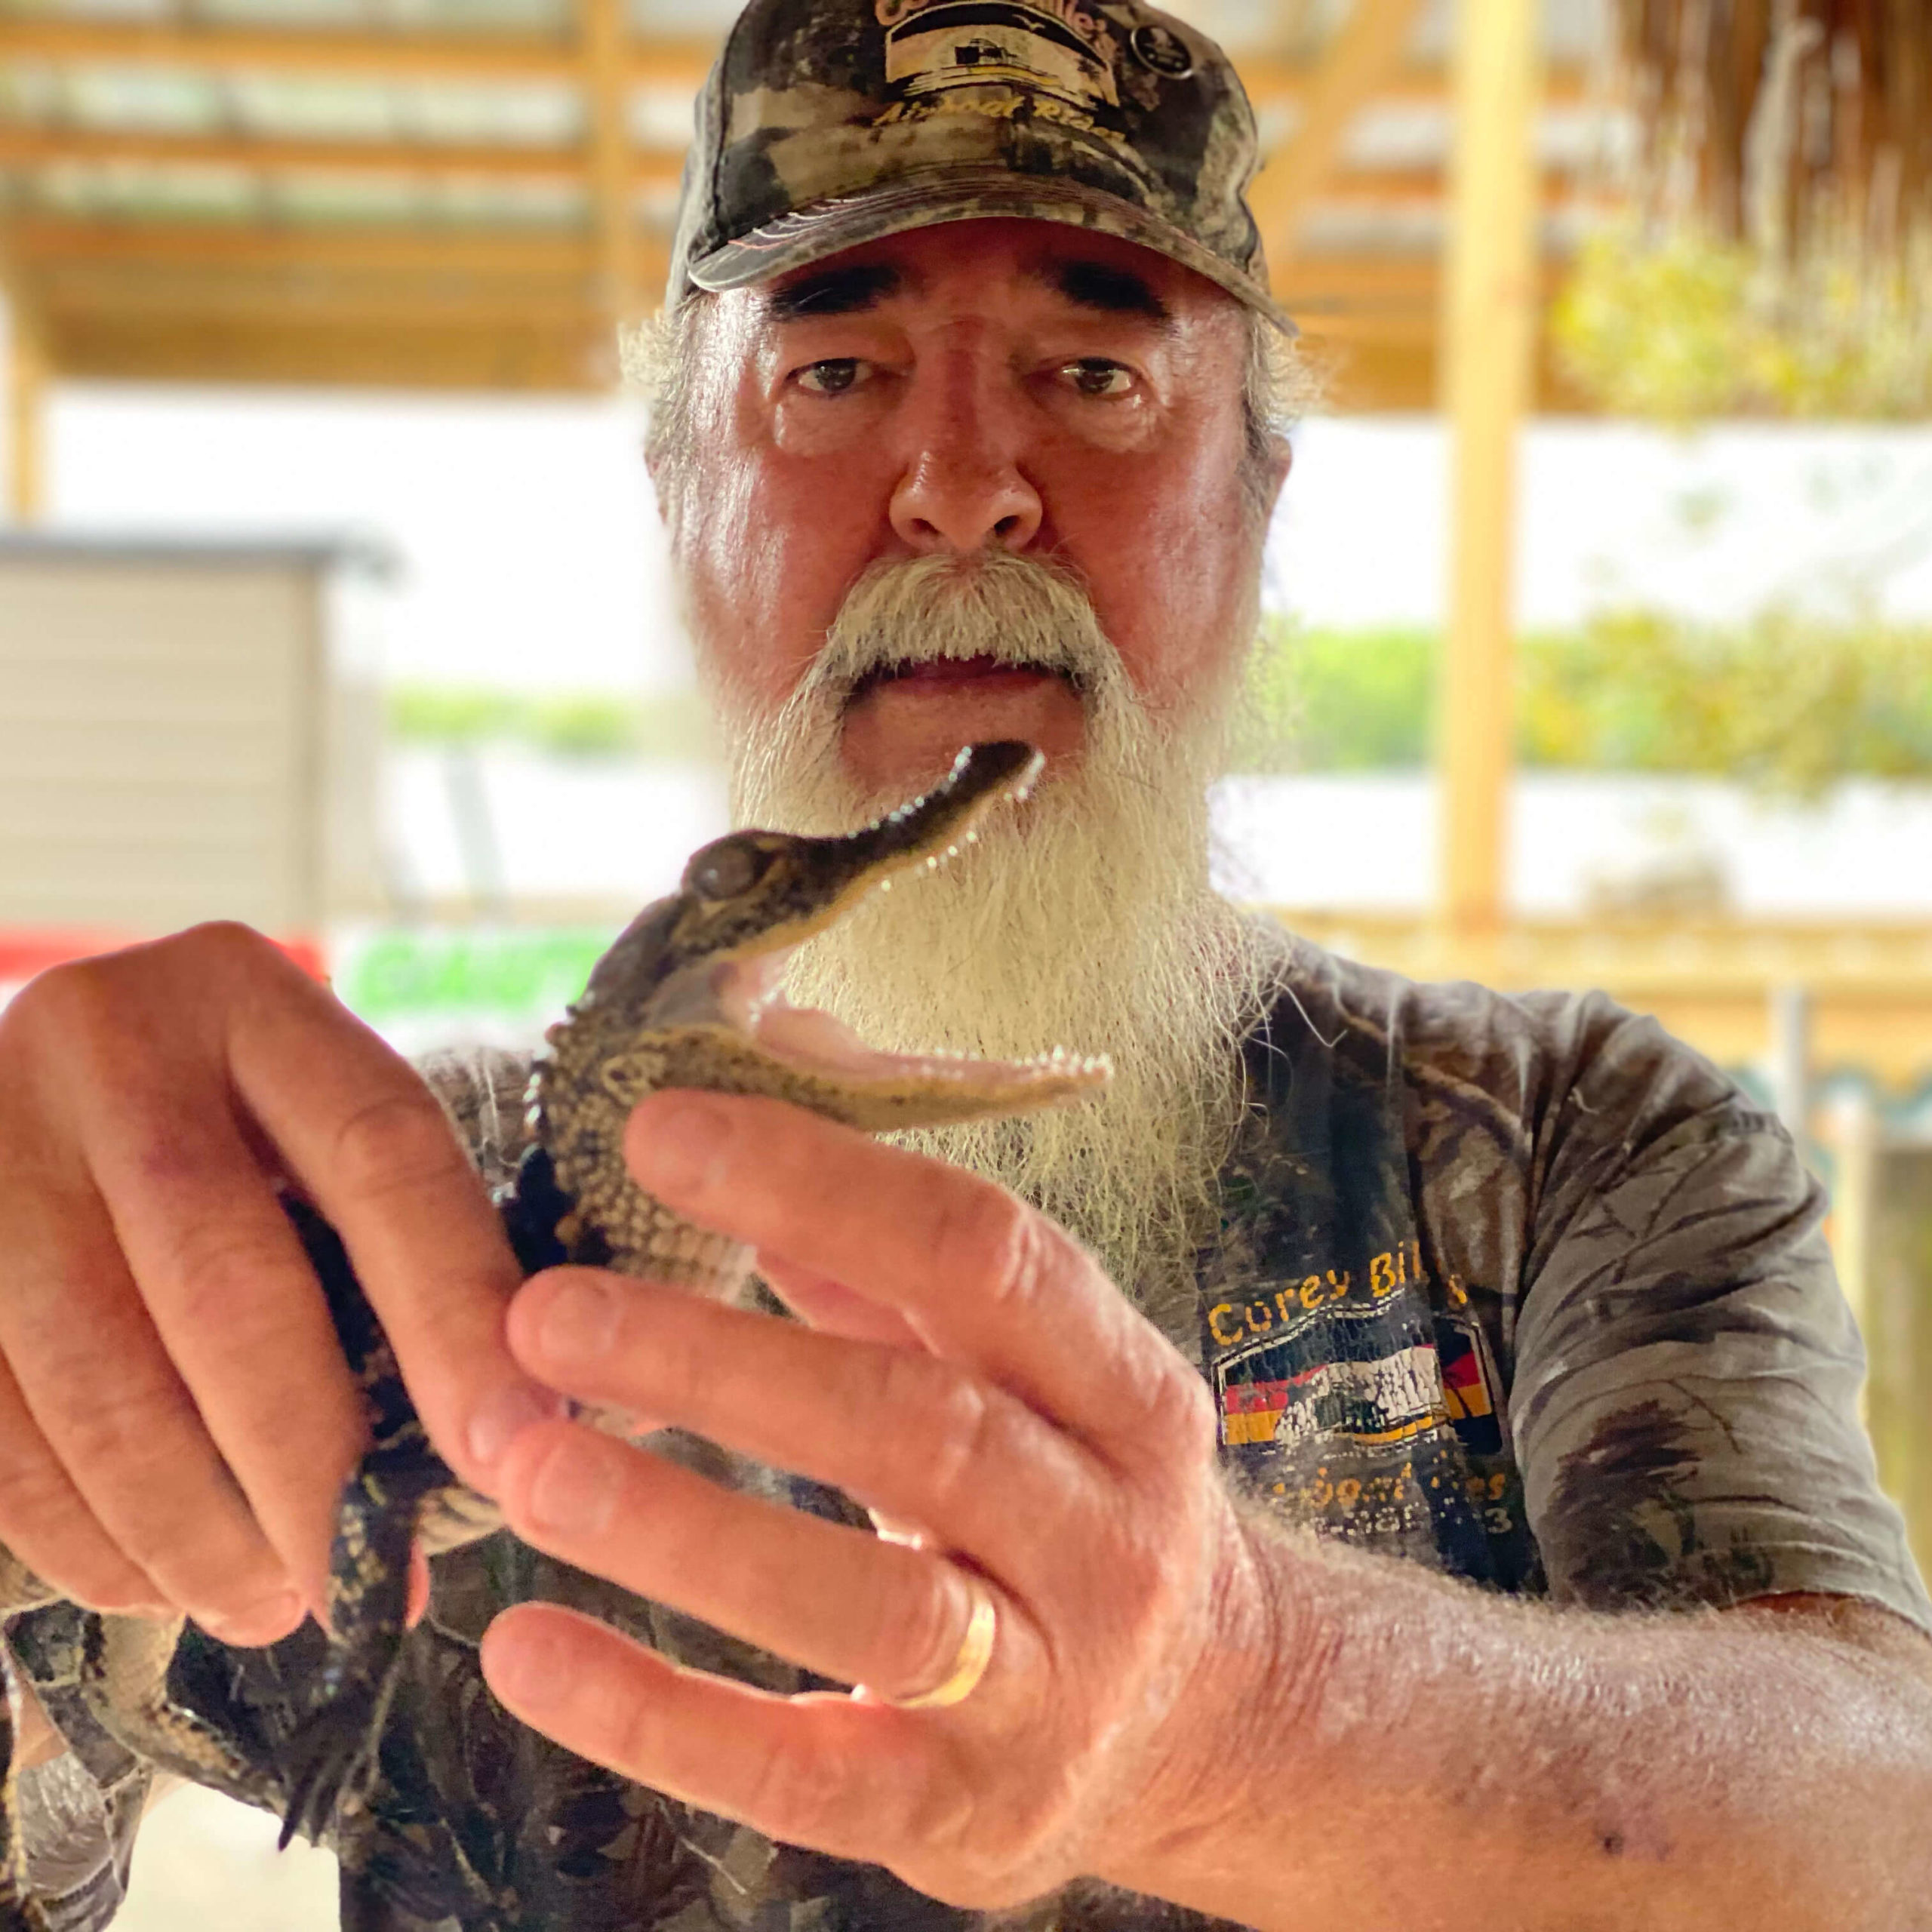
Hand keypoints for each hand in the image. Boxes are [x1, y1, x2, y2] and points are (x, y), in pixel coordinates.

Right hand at [0, 924, 551, 1643]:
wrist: (45, 1072)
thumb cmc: (225, 1116)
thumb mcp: (313, 1117)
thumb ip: (397, 1235)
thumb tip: (506, 1437)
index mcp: (253, 1001)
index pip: (381, 1156)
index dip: (453, 1314)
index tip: (510, 1453)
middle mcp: (108, 1049)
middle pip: (226, 1287)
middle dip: (309, 1465)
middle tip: (370, 1586)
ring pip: (98, 1379)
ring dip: (195, 1527)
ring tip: (273, 1604)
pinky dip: (83, 1535)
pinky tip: (157, 1584)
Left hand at [479, 1091, 1277, 1911]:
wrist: (1208, 1723)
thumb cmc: (1069, 1501)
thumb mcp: (1023, 1375)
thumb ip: (889, 1267)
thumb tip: (748, 1104)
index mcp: (1124, 1389)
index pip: (984, 1254)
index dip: (822, 1185)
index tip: (658, 1132)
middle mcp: (1110, 1533)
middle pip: (920, 1426)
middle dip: (723, 1362)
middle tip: (546, 1309)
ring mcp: (1049, 1687)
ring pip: (871, 1606)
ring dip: (684, 1530)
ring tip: (525, 1463)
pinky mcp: (964, 1814)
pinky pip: (804, 1774)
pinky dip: (659, 1718)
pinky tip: (528, 1653)